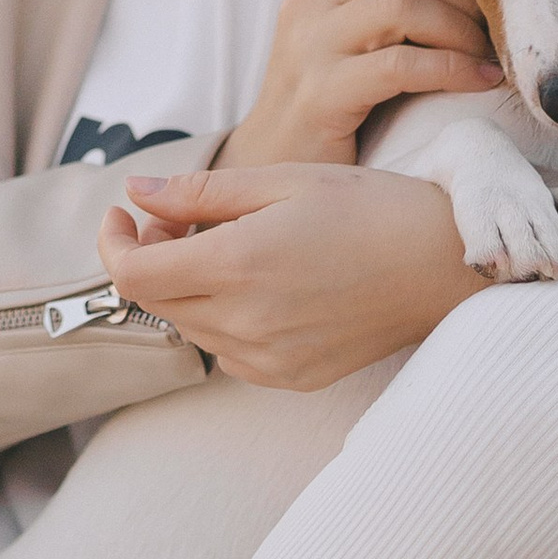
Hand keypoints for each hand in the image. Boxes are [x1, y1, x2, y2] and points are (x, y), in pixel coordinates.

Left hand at [98, 165, 483, 394]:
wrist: (442, 264)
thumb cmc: (368, 208)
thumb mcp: (282, 181)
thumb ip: (200, 194)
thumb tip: (136, 193)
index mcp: (238, 267)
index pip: (133, 275)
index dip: (115, 243)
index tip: (126, 214)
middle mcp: (247, 323)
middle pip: (157, 302)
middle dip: (151, 257)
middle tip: (179, 218)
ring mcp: (269, 359)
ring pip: (191, 327)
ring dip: (187, 288)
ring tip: (226, 246)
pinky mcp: (290, 377)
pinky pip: (228, 352)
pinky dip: (223, 319)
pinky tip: (259, 285)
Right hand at [217, 0, 499, 170]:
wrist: (274, 167)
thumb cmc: (336, 106)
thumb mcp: (358, 41)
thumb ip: (396, 5)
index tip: (488, 1)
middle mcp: (308, 1)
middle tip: (497, 32)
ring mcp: (308, 45)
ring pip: (402, 3)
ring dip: (461, 31)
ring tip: (489, 58)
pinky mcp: (319, 94)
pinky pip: (400, 65)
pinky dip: (452, 69)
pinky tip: (478, 82)